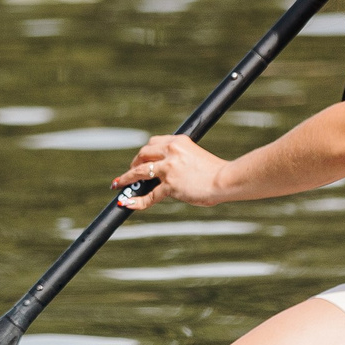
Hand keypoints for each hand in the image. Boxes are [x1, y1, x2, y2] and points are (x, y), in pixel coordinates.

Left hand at [114, 134, 231, 209]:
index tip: (141, 159)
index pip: (154, 143)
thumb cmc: (216, 172)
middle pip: (143, 154)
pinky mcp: (170, 184)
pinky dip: (136, 200)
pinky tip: (128, 203)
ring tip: (118, 184)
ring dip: (126, 178)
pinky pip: (149, 195)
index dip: (144, 153)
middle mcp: (171, 151)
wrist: (226, 179)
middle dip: (134, 163)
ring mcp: (169, 168)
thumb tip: (171, 174)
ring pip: (139, 172)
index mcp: (178, 141)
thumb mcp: (197, 157)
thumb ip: (182, 160)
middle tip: (131, 173)